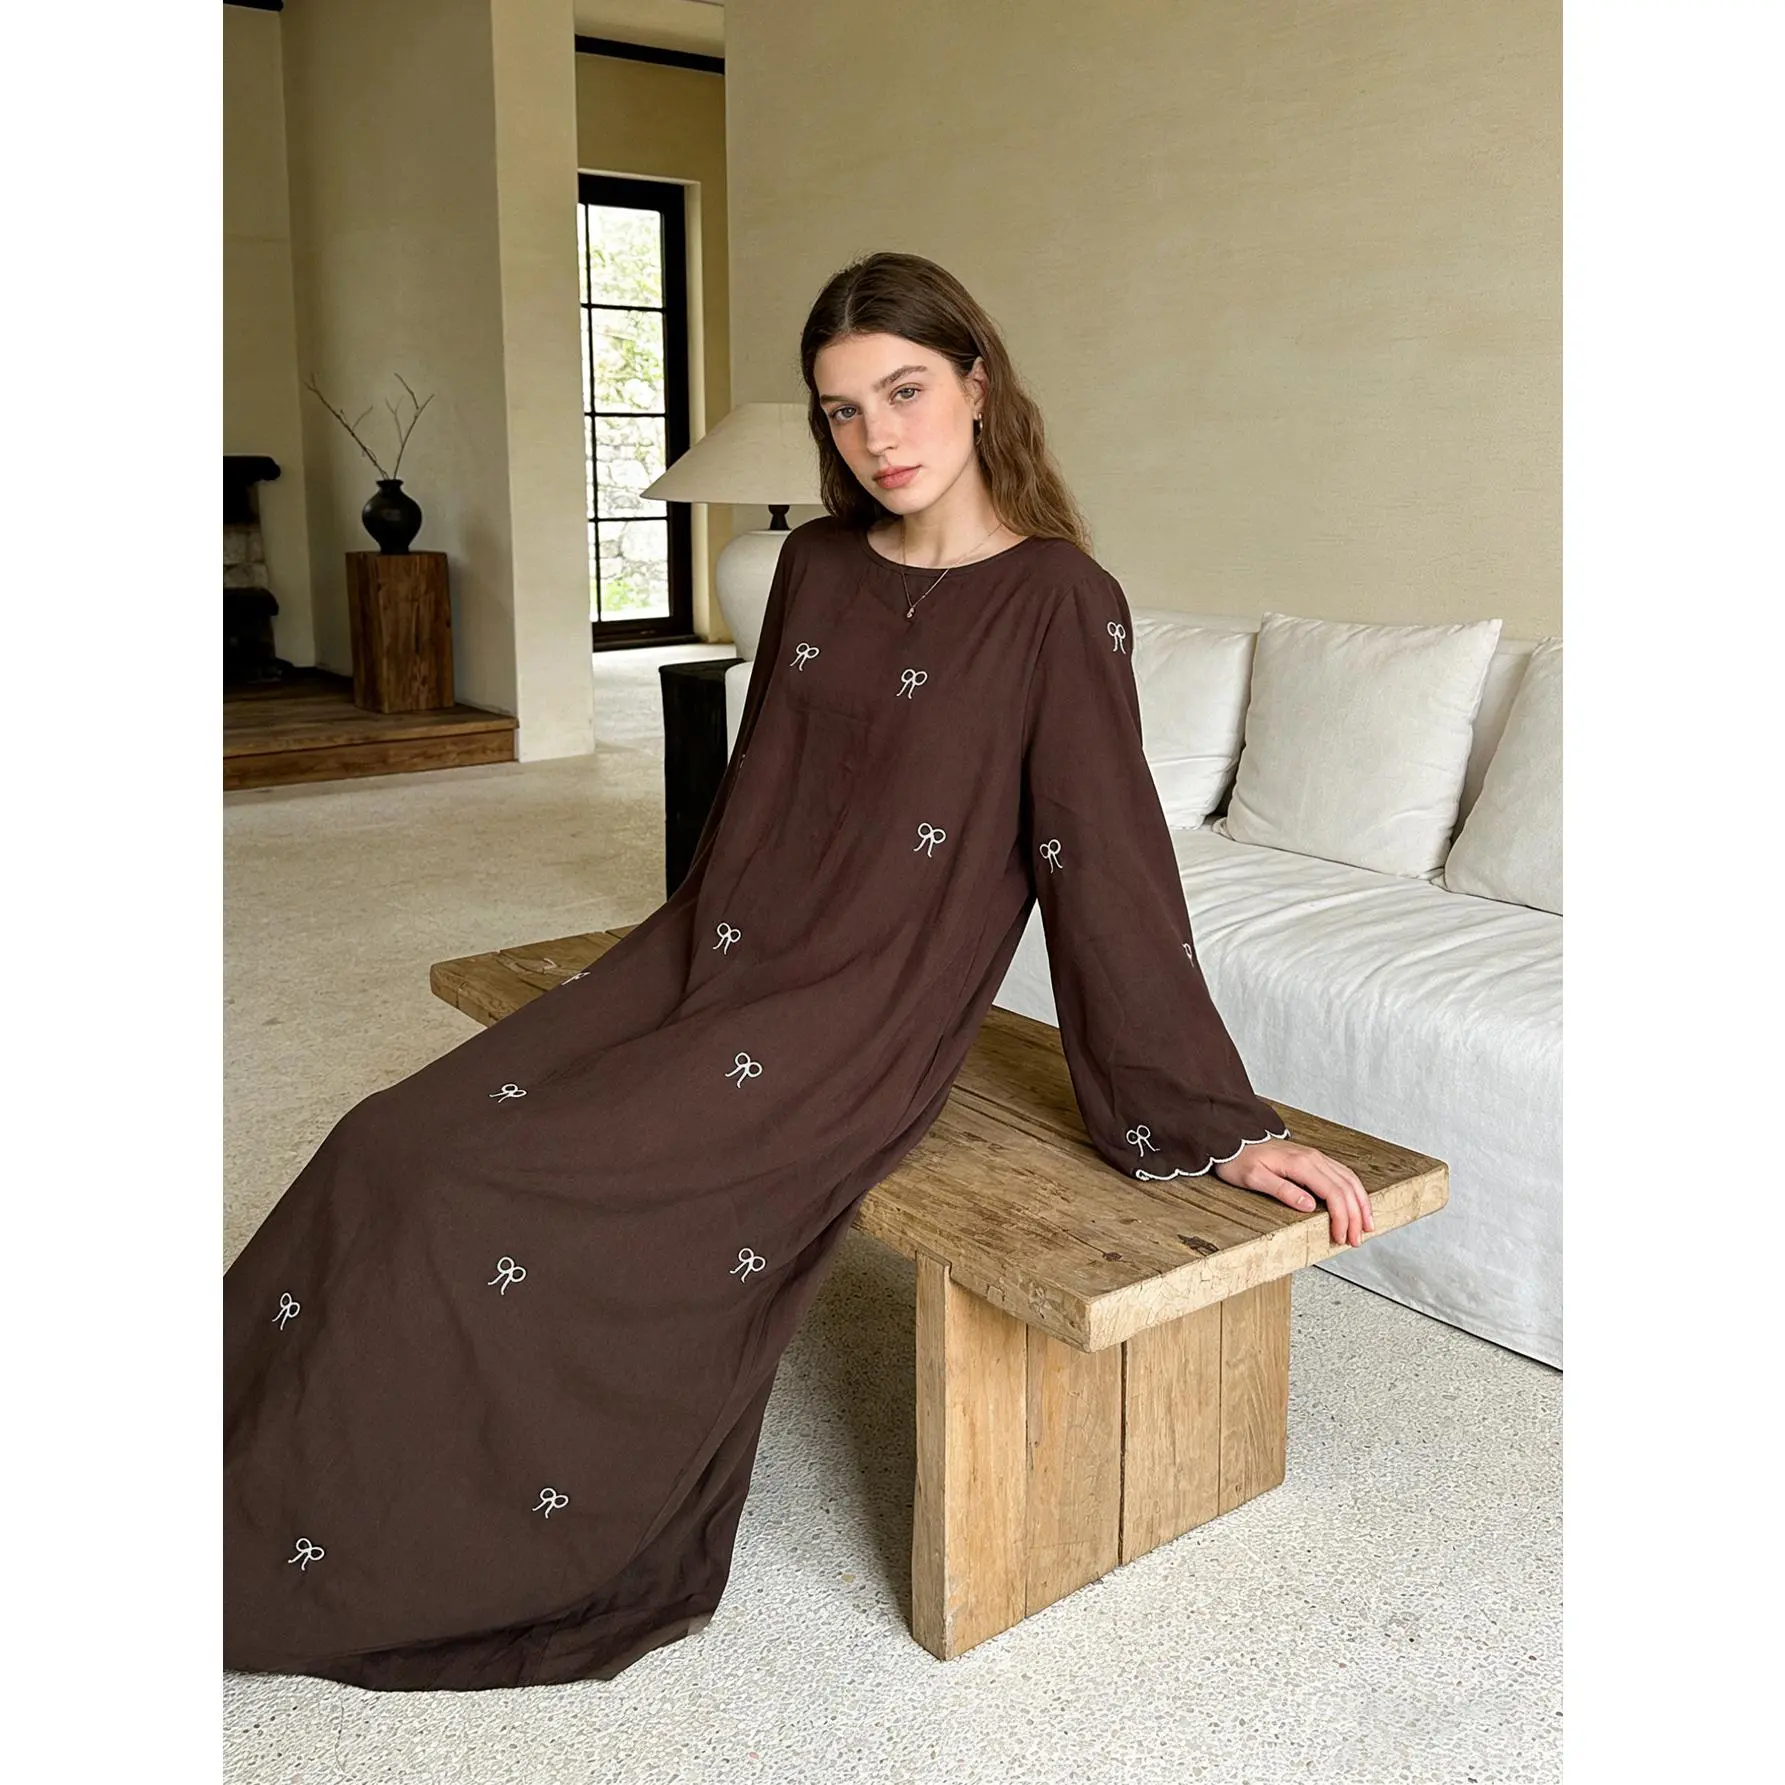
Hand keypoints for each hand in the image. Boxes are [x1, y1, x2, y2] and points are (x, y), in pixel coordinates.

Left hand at [1212, 1139, 1374, 1247]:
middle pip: (1346, 1188)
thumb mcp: (1254, 1179)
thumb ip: (1282, 1191)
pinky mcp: (1314, 1159)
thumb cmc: (1240, 1160)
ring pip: (1349, 1180)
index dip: (1342, 1218)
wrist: (1233, 1140)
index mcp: (1301, 1164)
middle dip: (1356, 1216)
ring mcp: (1316, 1157)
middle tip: (1356, 1240)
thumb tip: (1309, 1206)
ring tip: (1366, 1226)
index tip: (1341, 1237)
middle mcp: (1314, 1158)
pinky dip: (1354, 1192)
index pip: (1333, 1193)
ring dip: (1361, 1204)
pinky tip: (1357, 1204)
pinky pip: (1343, 1174)